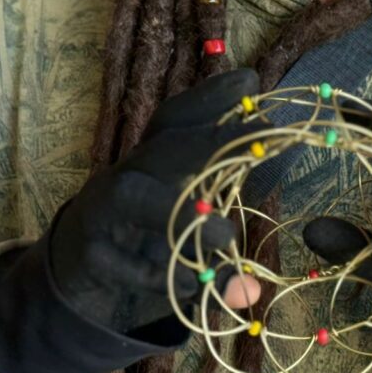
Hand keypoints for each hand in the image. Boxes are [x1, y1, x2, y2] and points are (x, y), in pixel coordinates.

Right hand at [49, 69, 264, 336]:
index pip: (176, 119)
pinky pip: (122, 263)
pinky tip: (195, 290)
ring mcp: (100, 212)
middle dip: (209, 141)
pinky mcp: (89, 255)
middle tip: (259, 144)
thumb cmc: (148, 242)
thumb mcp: (188, 220)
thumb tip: (289, 170)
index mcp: (152, 161)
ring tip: (228, 239)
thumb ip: (231, 206)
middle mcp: (126, 176)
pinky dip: (162, 278)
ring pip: (132, 196)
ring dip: (181, 215)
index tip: (250, 82)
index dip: (210, 99)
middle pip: (160, 145)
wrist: (81, 285)